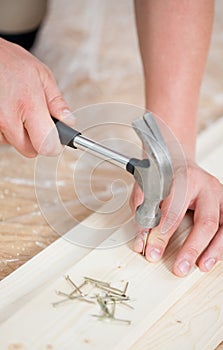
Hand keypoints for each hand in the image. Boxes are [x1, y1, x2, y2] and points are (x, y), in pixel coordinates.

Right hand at [0, 38, 70, 156]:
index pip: (46, 146)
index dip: (55, 145)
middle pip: (30, 150)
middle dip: (37, 139)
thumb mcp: (41, 75)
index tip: (57, 140)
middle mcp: (7, 118)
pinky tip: (7, 111)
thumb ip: (56, 102)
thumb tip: (69, 121)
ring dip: (20, 134)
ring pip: (14, 144)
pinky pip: (2, 137)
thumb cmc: (9, 61)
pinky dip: (7, 129)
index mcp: (28, 105)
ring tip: (18, 110)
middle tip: (37, 121)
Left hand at [130, 160, 222, 276]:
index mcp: (184, 179)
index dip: (162, 235)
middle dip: (193, 248)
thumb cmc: (165, 175)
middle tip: (180, 267)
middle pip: (206, 221)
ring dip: (214, 250)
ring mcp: (220, 196)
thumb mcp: (147, 187)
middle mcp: (207, 187)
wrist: (179, 162)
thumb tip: (142, 241)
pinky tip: (212, 257)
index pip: (174, 211)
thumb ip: (144, 212)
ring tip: (201, 266)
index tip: (152, 251)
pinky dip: (220, 246)